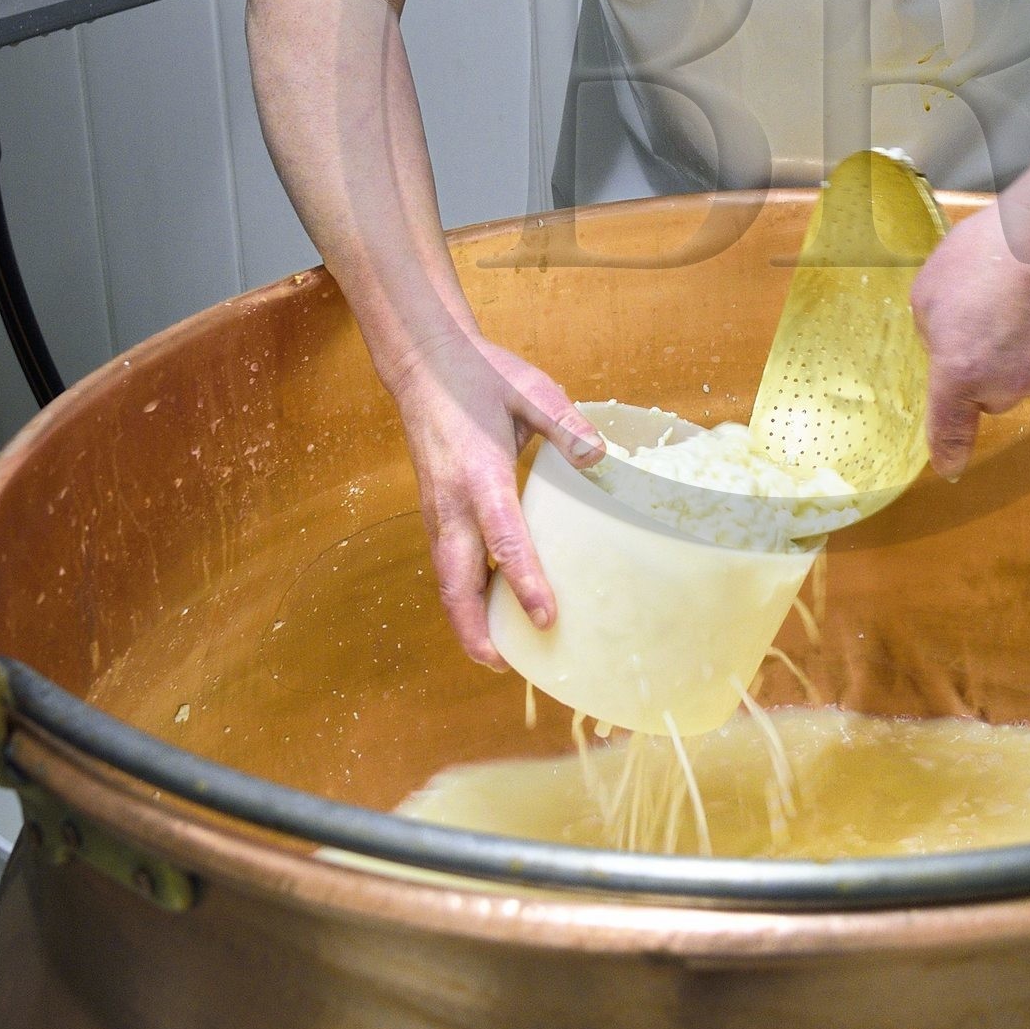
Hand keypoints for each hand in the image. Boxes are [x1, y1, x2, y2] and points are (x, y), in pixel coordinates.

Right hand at [389, 323, 603, 666]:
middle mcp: (452, 502)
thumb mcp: (532, 391)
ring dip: (464, 618)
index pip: (505, 540)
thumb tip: (604, 458)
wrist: (425, 363)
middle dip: (474, 629)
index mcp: (481, 475)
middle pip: (456, 582)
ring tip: (494, 653)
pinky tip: (485, 605)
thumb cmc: (481, 376)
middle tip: (502, 665)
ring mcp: (437, 508)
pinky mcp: (433, 508)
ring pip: (446, 577)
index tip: (546, 617)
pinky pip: (445, 560)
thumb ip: (567, 426)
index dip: (525, 583)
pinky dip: (461, 592)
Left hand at [910, 170, 1029, 478]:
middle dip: (983, 369)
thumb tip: (946, 350)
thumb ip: (931, 333)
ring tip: (1019, 302)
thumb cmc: (989, 251)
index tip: (948, 468)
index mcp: (958, 372)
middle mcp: (1004, 387)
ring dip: (1016, 354)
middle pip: (987, 397)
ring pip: (1021, 380)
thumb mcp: (930, 288)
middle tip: (986, 318)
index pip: (949, 430)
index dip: (947, 453)